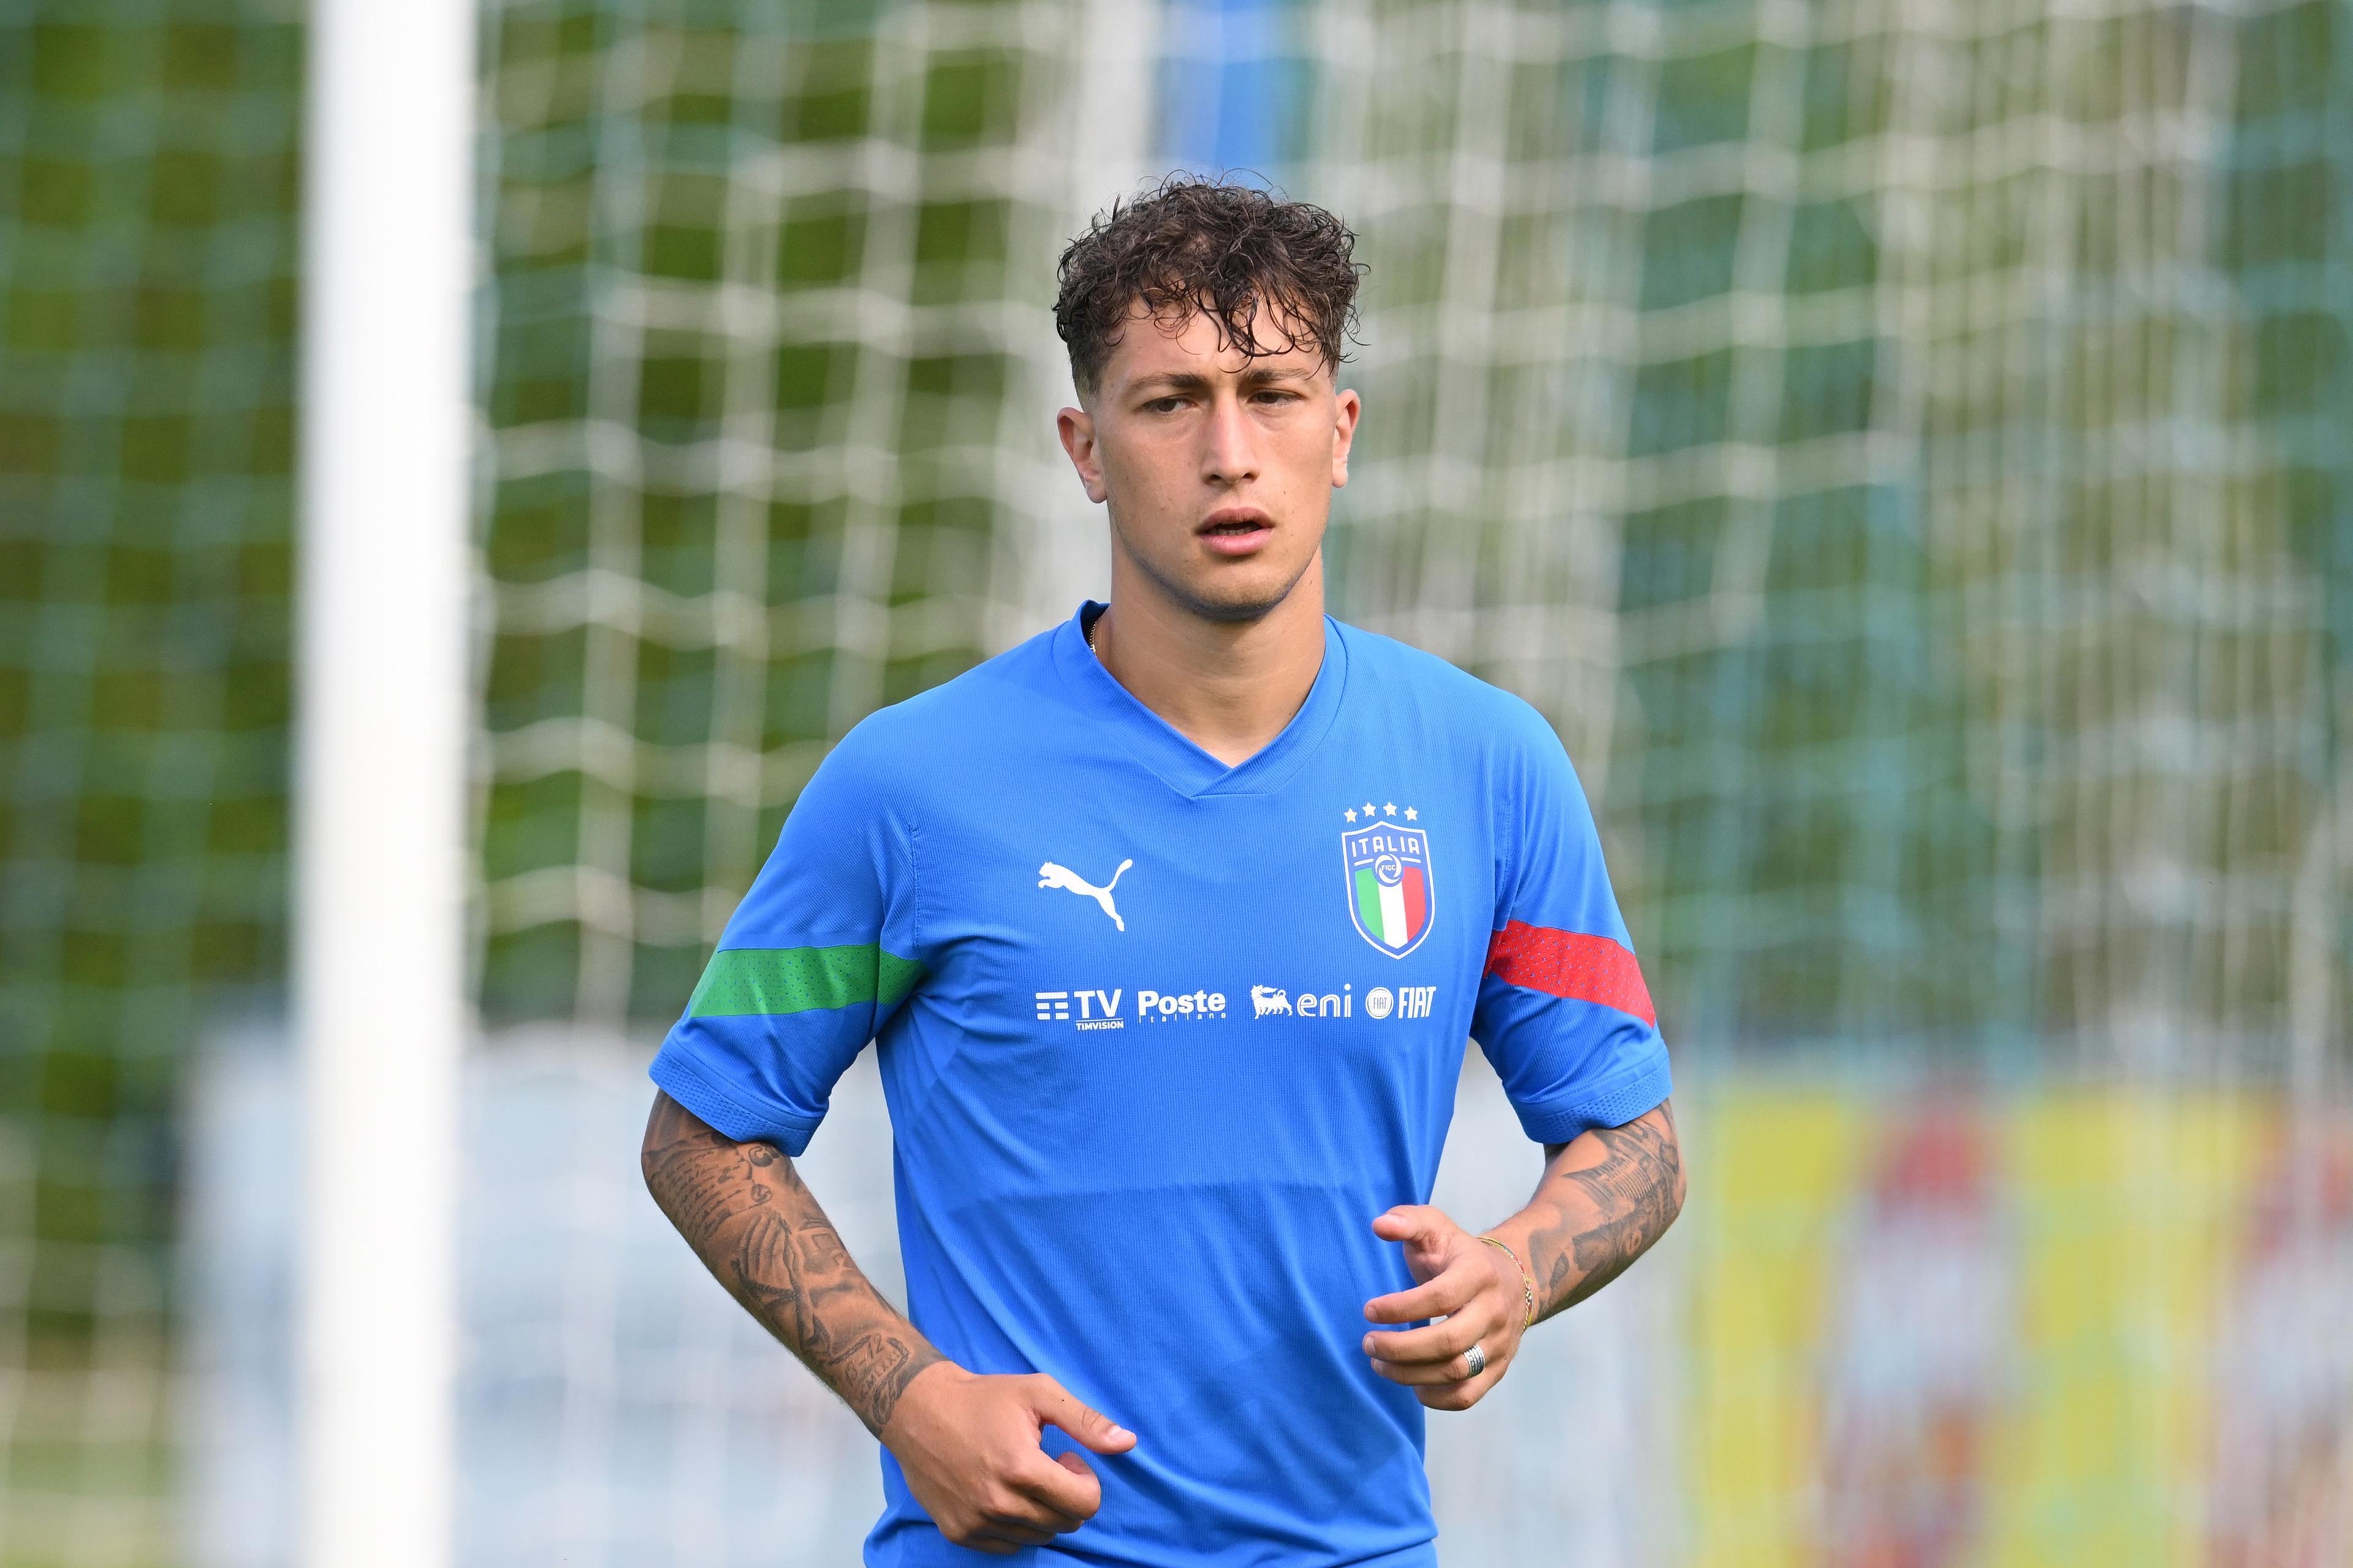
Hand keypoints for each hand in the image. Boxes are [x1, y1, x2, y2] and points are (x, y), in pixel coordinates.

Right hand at [878, 1362, 1136, 1553]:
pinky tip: (1002, 1492)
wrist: (918, 1410)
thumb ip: (1086, 1421)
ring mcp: (976, 1522)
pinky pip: (1008, 1545)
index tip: (1066, 1458)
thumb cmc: (983, 1398)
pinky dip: (1015, 1525)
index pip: (1084, 1504)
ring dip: (1042, 1512)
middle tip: (1045, 1465)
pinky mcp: (959, 1533)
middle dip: (1066, 1496)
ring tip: (1021, 1477)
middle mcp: (998, 1502)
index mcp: (1022, 1468)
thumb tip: (1128, 1443)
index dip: (1085, 1481)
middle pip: (1065, 1524)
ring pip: (1039, 1537)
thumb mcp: (1039, 1393)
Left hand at [1363, 1205, 1527, 1410]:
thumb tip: (1379, 1225)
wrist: (1513, 1278)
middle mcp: (1494, 1311)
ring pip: (1457, 1372)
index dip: (1401, 1308)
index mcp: (1479, 1273)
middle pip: (1449, 1342)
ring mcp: (1499, 1344)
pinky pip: (1467, 1396)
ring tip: (1378, 1363)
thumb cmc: (1460, 1254)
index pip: (1440, 1297)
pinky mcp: (1498, 1369)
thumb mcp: (1436, 1227)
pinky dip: (1435, 1398)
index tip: (1368, 1310)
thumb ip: (1407, 1220)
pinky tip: (1410, 1385)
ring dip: (1410, 1374)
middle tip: (1368, 1344)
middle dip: (1400, 1348)